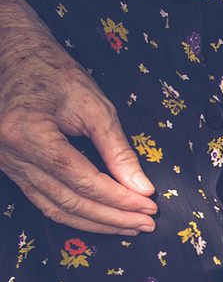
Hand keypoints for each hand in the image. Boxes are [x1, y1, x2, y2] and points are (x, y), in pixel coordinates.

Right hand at [0, 0, 155, 234]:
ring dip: (97, 222)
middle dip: (113, 217)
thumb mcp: (94, 106)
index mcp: (29, 133)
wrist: (15, 55)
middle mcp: (12, 154)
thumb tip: (142, 187)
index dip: (119, 198)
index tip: (149, 206)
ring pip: (56, 208)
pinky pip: (45, 202)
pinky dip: (76, 214)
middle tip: (147, 223)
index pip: (82, 180)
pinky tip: (103, 219)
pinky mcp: (12, 169)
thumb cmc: (55, 73)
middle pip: (70, 201)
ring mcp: (8, 164)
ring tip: (131, 226)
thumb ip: (118, 150)